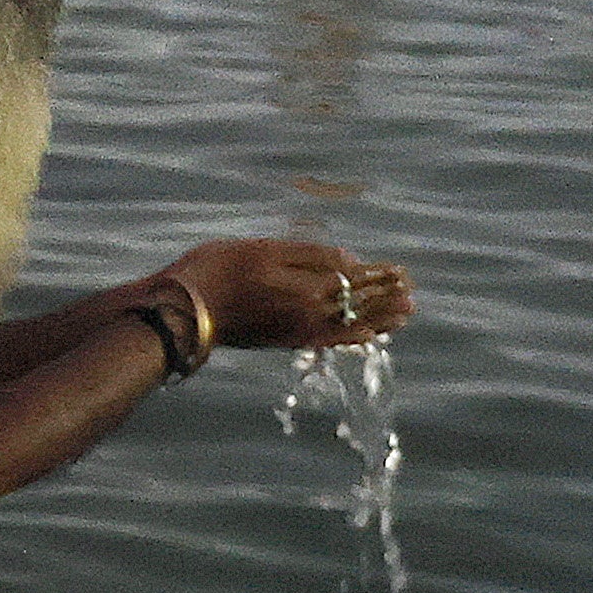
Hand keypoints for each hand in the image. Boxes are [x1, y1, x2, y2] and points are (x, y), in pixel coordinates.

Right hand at [171, 240, 414, 350]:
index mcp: (306, 285)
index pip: (354, 277)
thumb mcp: (261, 250)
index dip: (378, 273)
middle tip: (411, 291)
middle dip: (386, 295)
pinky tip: (368, 337)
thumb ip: (307, 254)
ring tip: (404, 314)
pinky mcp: (286, 341)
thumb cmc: (215, 272)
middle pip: (357, 302)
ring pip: (350, 324)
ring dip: (379, 317)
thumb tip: (349, 260)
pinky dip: (353, 338)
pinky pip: (330, 342)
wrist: (181, 312)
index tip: (400, 270)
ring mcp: (299, 330)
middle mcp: (309, 312)